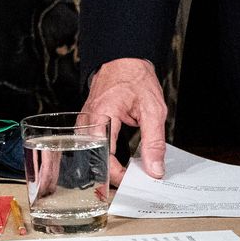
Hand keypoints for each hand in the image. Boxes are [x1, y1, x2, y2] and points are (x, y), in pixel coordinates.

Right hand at [81, 57, 168, 185]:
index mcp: (101, 115)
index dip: (117, 174)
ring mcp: (85, 122)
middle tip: (132, 180)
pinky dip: (107, 157)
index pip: (103, 156)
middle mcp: (88, 120)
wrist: (124, 60)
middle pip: (93, 160)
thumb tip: (154, 169)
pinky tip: (120, 161)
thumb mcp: (153, 110)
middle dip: (113, 174)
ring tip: (127, 174)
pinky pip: (93, 147)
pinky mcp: (88, 124)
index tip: (134, 180)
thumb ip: (154, 142)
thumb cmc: (136, 79)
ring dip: (109, 167)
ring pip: (91, 156)